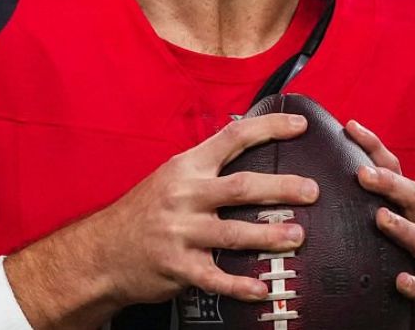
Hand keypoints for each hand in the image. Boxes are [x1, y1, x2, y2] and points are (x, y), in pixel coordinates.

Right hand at [8, 112, 318, 327]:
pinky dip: (240, 284)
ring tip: (297, 237)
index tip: (300, 126)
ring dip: (269, 235)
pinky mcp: (178, 266)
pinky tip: (262, 288)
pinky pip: (215, 277)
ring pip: (233, 232)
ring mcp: (181, 232)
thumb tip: (252, 152)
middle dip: (281, 188)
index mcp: (187, 167)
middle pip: (241, 187)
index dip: (268, 128)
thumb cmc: (144, 212)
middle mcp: (185, 196)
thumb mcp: (171, 178)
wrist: (103, 251)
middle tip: (311, 190)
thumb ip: (207, 168)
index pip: (232, 137)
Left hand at [348, 119, 414, 329]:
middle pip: (413, 197)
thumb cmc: (399, 262)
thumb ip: (359, 206)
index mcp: (409, 209)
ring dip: (402, 227)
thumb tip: (311, 179)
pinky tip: (400, 280)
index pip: (394, 170)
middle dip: (389, 184)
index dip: (374, 148)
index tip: (350, 127)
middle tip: (362, 174)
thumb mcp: (382, 230)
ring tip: (381, 218)